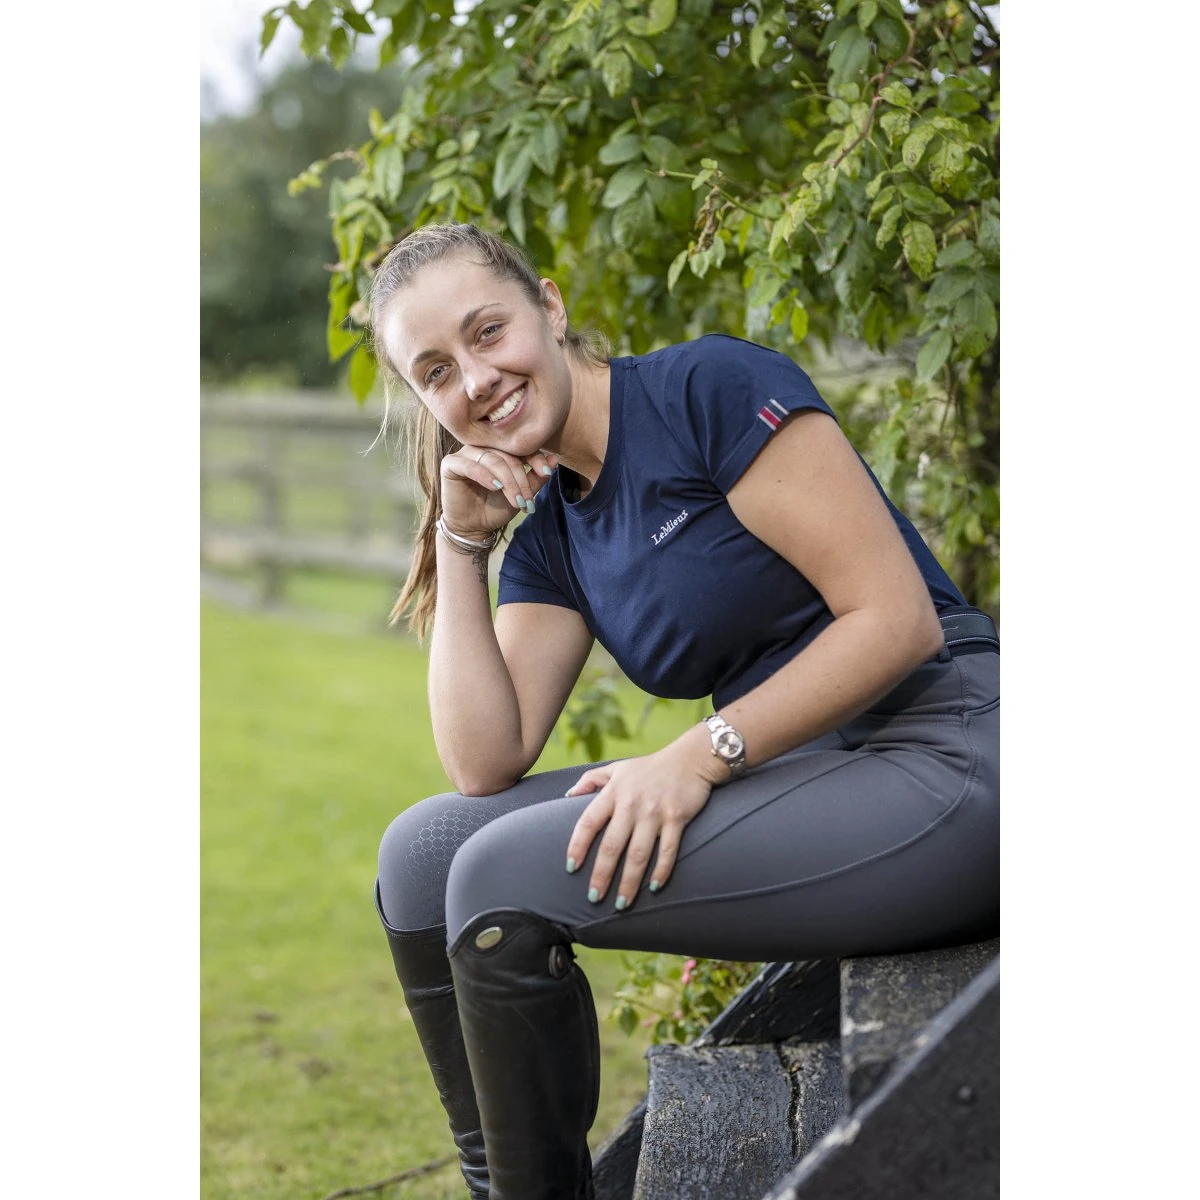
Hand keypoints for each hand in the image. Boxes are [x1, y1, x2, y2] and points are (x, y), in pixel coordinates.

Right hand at [439, 445, 557, 537]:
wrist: (474, 528)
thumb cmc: (496, 508)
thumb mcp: (521, 494)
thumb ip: (536, 477)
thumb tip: (555, 458)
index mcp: (500, 450)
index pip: (520, 446)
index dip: (535, 457)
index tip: (546, 472)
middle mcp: (483, 448)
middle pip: (506, 454)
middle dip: (520, 478)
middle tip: (526, 499)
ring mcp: (466, 454)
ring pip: (491, 459)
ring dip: (506, 480)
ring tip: (514, 499)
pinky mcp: (451, 464)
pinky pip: (469, 465)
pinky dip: (484, 475)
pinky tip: (495, 487)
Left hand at [564, 732, 723, 909]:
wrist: (690, 759)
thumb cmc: (650, 767)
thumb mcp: (617, 768)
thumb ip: (591, 779)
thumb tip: (568, 795)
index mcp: (613, 792)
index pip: (588, 822)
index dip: (578, 845)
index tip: (571, 867)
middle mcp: (631, 804)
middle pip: (612, 845)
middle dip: (602, 874)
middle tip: (594, 897)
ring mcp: (655, 813)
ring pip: (639, 854)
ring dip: (629, 882)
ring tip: (621, 903)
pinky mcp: (677, 819)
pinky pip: (668, 850)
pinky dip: (661, 871)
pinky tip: (654, 888)